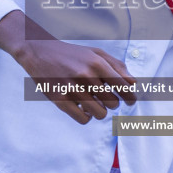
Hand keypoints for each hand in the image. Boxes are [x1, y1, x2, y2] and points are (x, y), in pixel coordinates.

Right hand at [0, 10, 136, 123]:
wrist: (39, 52)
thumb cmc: (72, 54)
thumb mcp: (95, 53)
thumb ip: (117, 66)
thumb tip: (133, 83)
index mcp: (97, 63)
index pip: (123, 87)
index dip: (130, 98)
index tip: (130, 102)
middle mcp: (85, 76)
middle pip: (113, 103)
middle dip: (113, 104)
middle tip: (106, 99)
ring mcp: (72, 89)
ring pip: (99, 114)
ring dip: (100, 112)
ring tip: (95, 105)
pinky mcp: (60, 100)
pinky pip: (83, 119)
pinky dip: (87, 117)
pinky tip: (84, 109)